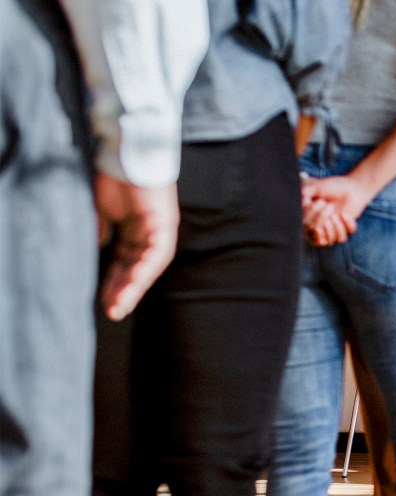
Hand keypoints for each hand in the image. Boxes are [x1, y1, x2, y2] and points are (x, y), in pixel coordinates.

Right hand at [94, 173, 180, 320]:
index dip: (114, 283)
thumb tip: (99, 248)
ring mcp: (159, 229)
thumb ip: (103, 230)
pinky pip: (155, 254)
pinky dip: (143, 271)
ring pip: (147, 267)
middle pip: (136, 269)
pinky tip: (131, 287)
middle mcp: (150, 232)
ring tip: (118, 307)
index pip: (126, 263)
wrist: (124, 149)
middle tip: (111, 313)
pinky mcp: (164, 224)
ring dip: (132, 288)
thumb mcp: (102, 210)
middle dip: (123, 291)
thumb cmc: (112, 175)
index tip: (104, 303)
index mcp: (136, 230)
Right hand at [301, 175, 369, 245]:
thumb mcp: (317, 187)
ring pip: (331, 241)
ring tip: (336, 214)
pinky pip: (344, 237)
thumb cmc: (332, 187)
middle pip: (317, 238)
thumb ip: (307, 191)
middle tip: (327, 205)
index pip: (305, 230)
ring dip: (333, 228)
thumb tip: (301, 197)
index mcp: (309, 219)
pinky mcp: (345, 230)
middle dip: (320, 221)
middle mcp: (320, 227)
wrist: (351, 187)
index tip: (313, 206)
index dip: (309, 223)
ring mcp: (333, 230)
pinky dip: (345, 226)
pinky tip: (345, 214)